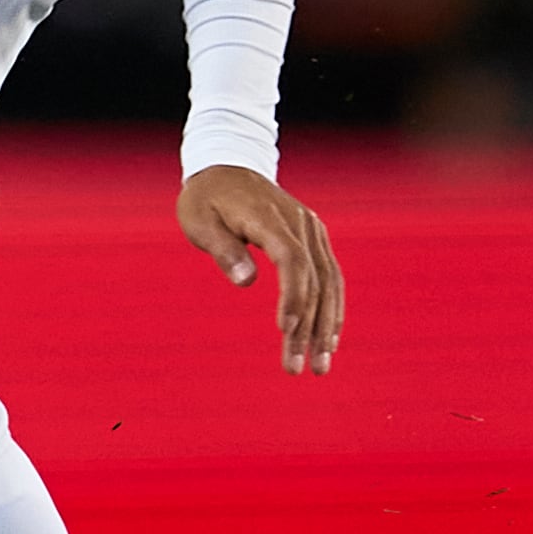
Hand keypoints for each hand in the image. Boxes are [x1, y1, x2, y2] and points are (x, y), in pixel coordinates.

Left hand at [177, 165, 340, 374]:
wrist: (227, 164)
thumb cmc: (206, 198)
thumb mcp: (200, 220)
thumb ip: (224, 250)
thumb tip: (246, 282)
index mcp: (269, 218)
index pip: (292, 260)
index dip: (293, 296)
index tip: (285, 330)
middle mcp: (300, 223)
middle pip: (314, 279)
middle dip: (309, 327)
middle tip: (299, 369)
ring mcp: (311, 229)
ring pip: (329, 281)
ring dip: (326, 325)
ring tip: (320, 365)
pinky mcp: (314, 236)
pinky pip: (330, 275)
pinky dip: (332, 307)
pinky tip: (329, 338)